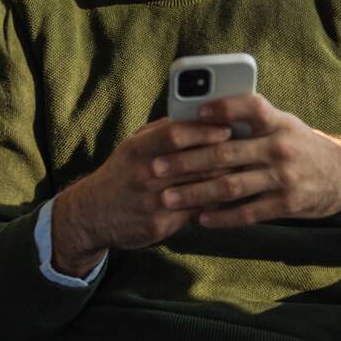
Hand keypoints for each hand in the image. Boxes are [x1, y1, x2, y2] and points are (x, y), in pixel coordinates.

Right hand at [49, 118, 233, 276]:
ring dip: (225, 181)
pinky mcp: (158, 226)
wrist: (92, 215)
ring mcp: (151, 203)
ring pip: (198, 190)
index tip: (228, 127)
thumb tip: (198, 114)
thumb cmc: (121, 172)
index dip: (204, 130)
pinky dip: (215, 205)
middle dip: (224, 156)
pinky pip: (195, 214)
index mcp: (137, 150)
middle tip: (248, 149)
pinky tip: (231, 198)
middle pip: (193, 163)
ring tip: (247, 171)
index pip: (174, 135)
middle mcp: (144, 176)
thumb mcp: (133, 145)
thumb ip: (163, 131)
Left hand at [147, 94, 340, 227]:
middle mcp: (280, 147)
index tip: (195, 113)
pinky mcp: (287, 204)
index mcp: (278, 122)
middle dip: (186, 161)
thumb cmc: (301, 146)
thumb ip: (251, 123)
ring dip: (195, 193)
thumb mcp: (284, 125)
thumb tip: (203, 119)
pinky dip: (222, 217)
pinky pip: (247, 212)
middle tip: (156, 167)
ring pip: (230, 186)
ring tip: (168, 198)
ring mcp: (283, 177)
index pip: (250, 106)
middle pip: (226, 153)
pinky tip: (200, 219)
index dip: (223, 108)